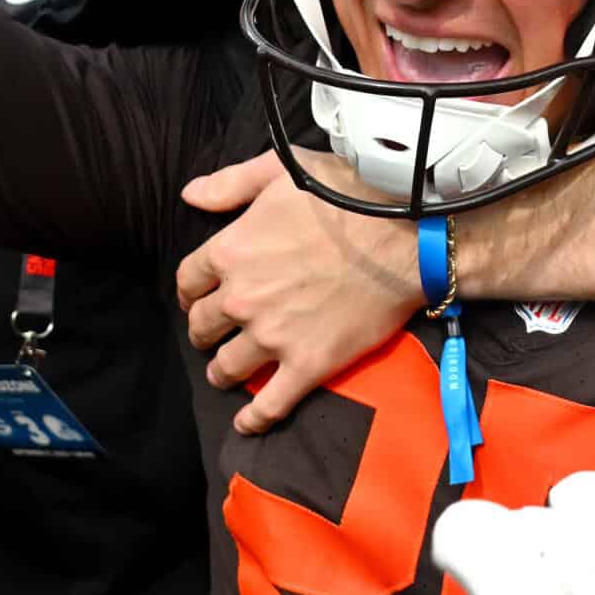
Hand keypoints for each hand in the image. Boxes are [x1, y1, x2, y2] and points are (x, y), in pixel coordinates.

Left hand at [175, 149, 420, 432]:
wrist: (407, 238)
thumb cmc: (348, 196)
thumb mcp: (282, 170)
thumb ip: (230, 184)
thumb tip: (189, 195)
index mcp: (231, 251)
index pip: (187, 279)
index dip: (189, 290)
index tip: (198, 295)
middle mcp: (242, 298)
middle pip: (202, 325)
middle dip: (203, 330)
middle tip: (213, 333)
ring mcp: (273, 336)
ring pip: (227, 366)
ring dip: (221, 371)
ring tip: (225, 372)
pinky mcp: (307, 365)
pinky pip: (270, 403)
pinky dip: (254, 418)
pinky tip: (246, 424)